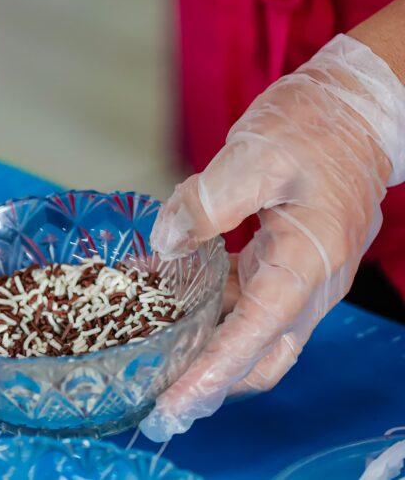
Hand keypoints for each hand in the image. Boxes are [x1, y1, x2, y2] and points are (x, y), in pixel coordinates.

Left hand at [140, 34, 404, 441]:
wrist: (356, 112)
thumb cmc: (314, 129)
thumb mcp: (257, 155)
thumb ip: (208, 201)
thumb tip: (166, 242)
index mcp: (307, 264)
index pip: (255, 335)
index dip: (212, 372)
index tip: (176, 401)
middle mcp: (309, 285)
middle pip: (260, 357)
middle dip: (211, 381)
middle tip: (158, 396)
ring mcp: (300, 278)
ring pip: (254, 336)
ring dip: (210, 350)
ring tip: (158, 357)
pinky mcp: (286, 264)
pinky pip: (250, 305)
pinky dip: (214, 314)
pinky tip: (174, 303)